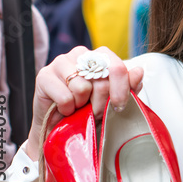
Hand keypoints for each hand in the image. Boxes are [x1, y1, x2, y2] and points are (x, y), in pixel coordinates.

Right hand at [26, 46, 142, 160]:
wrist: (62, 127)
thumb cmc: (89, 110)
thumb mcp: (114, 100)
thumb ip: (129, 86)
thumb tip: (138, 71)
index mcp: (100, 56)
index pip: (117, 67)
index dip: (121, 90)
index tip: (119, 107)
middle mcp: (81, 54)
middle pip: (101, 80)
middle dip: (101, 103)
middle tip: (94, 111)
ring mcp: (61, 62)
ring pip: (83, 88)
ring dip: (82, 106)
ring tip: (78, 107)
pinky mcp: (44, 76)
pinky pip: (65, 97)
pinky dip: (67, 109)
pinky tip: (64, 109)